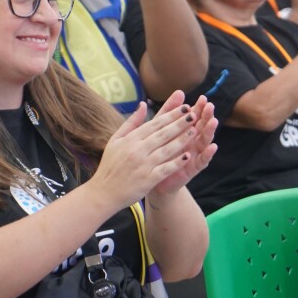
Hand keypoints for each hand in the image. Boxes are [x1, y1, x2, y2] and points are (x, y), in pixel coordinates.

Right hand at [91, 98, 206, 209]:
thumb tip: (142, 104)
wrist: (103, 193)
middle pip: (163, 134)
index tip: (184, 107)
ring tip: (195, 131)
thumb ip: (131, 123)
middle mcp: (137, 150)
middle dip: (180, 123)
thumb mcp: (116, 140)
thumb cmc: (110, 165)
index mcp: (130, 139)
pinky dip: (176, 163)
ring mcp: (143, 165)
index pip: (155, 123)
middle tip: (194, 114)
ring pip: (166, 149)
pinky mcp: (148, 180)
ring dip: (182, 140)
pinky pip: (165, 169)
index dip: (171, 115)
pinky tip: (188, 157)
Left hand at [151, 92, 219, 195]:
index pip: (194, 118)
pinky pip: (202, 161)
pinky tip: (213, 146)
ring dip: (209, 131)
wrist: (150, 179)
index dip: (199, 108)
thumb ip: (169, 112)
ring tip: (213, 122)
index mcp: (184, 132)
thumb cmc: (157, 153)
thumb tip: (179, 91)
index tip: (202, 98)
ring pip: (204, 141)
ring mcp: (194, 155)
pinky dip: (208, 154)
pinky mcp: (192, 169)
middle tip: (210, 106)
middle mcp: (192, 142)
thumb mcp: (161, 129)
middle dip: (206, 117)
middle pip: (202, 127)